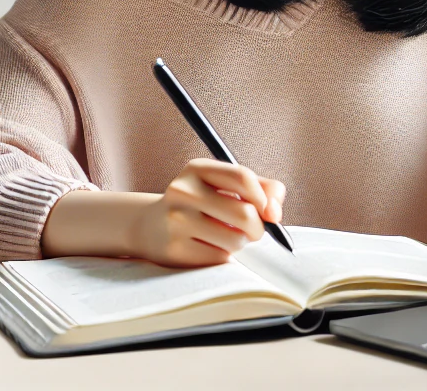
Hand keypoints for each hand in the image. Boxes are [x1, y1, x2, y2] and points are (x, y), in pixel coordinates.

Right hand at [130, 158, 285, 266]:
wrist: (151, 226)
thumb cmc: (201, 204)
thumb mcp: (226, 186)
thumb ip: (262, 189)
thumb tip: (275, 214)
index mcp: (197, 169)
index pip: (243, 178)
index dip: (264, 198)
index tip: (268, 211)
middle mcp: (183, 191)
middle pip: (245, 213)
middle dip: (259, 227)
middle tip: (253, 230)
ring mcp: (176, 221)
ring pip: (236, 240)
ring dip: (241, 242)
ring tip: (228, 237)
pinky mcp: (174, 249)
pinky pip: (220, 257)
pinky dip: (224, 255)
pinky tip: (209, 246)